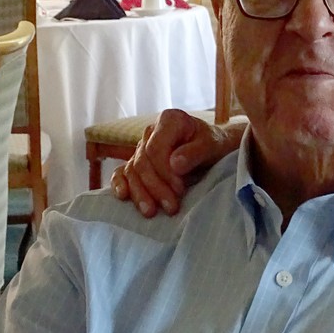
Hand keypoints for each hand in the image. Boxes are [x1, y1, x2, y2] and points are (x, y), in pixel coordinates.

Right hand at [111, 109, 238, 217]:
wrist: (213, 148)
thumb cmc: (213, 144)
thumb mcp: (212, 145)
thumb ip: (195, 153)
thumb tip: (175, 164)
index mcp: (169, 120)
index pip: (156, 149)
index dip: (164, 172)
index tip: (179, 189)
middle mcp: (151, 131)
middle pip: (143, 162)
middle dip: (155, 187)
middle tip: (171, 207)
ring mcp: (142, 146)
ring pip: (132, 170)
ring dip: (140, 192)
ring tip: (151, 212)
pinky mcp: (137, 161)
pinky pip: (122, 172)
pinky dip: (119, 183)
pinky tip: (122, 196)